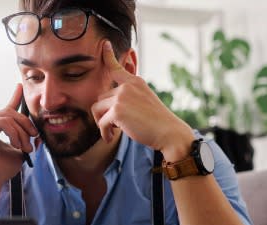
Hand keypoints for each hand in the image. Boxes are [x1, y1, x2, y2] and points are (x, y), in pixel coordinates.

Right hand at [0, 83, 37, 188]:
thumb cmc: (2, 169)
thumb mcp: (20, 151)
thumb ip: (27, 140)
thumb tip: (38, 134)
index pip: (7, 109)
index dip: (15, 97)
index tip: (20, 86)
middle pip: (12, 113)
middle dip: (26, 125)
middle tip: (33, 140)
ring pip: (9, 117)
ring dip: (22, 133)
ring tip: (25, 147)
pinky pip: (3, 122)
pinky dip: (13, 132)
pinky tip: (15, 143)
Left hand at [91, 41, 192, 160]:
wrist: (169, 133)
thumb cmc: (157, 122)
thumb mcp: (145, 102)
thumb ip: (129, 98)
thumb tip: (110, 104)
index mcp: (136, 83)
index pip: (117, 68)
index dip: (109, 55)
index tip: (104, 44)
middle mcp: (127, 87)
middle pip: (101, 98)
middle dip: (104, 113)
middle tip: (115, 126)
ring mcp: (122, 97)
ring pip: (97, 109)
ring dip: (102, 123)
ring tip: (112, 132)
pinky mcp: (117, 110)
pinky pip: (101, 123)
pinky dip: (104, 133)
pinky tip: (110, 138)